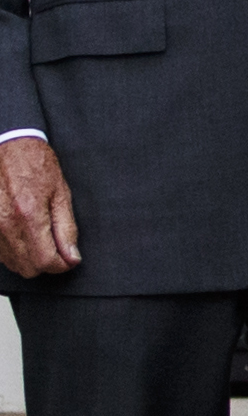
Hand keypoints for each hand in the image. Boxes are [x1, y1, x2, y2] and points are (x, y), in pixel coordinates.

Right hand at [0, 139, 78, 277]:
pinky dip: (13, 251)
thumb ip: (66, 229)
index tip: (70, 259)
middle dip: (46, 263)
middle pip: (27, 268)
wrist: (7, 147)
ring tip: (39, 237)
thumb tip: (72, 257)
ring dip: (29, 258)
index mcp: (29, 215)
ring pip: (12, 263)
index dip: (61, 265)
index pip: (45, 261)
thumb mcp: (61, 193)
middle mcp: (4, 225)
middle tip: (56, 247)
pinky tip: (22, 234)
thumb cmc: (35, 166)